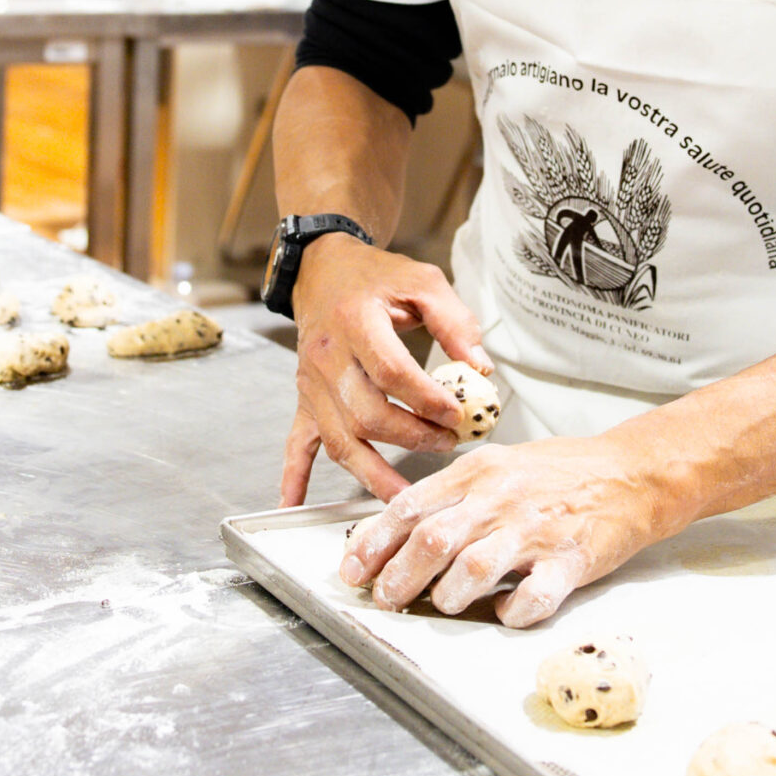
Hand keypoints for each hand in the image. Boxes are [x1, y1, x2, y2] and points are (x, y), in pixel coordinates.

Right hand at [279, 236, 486, 505]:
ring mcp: (311, 384)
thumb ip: (456, 323)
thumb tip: (480, 371)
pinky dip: (294, 477)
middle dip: (411, 438)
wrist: (325, 271)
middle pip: (366, 413)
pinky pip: (296, 443)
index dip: (427, 399)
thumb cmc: (376, 278)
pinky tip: (294, 504)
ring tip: (405, 501)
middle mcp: (326, 356)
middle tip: (447, 443)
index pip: (392, 372)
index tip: (458, 414)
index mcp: (355, 321)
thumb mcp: (423, 282)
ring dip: (373, 473)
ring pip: (339, 439)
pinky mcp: (304, 400)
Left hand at [337, 434, 662, 627]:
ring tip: (444, 604)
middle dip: (399, 576)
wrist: (632, 473)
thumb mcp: (498, 467)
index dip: (375, 543)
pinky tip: (507, 614)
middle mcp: (502, 499)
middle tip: (386, 599)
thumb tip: (400, 528)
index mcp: (478, 474)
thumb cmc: (561, 473)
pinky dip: (514, 612)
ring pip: (474, 568)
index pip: (411, 507)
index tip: (353, 569)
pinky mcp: (572, 559)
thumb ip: (452, 495)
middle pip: (433, 539)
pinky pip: (535, 596)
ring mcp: (537, 529)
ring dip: (448, 595)